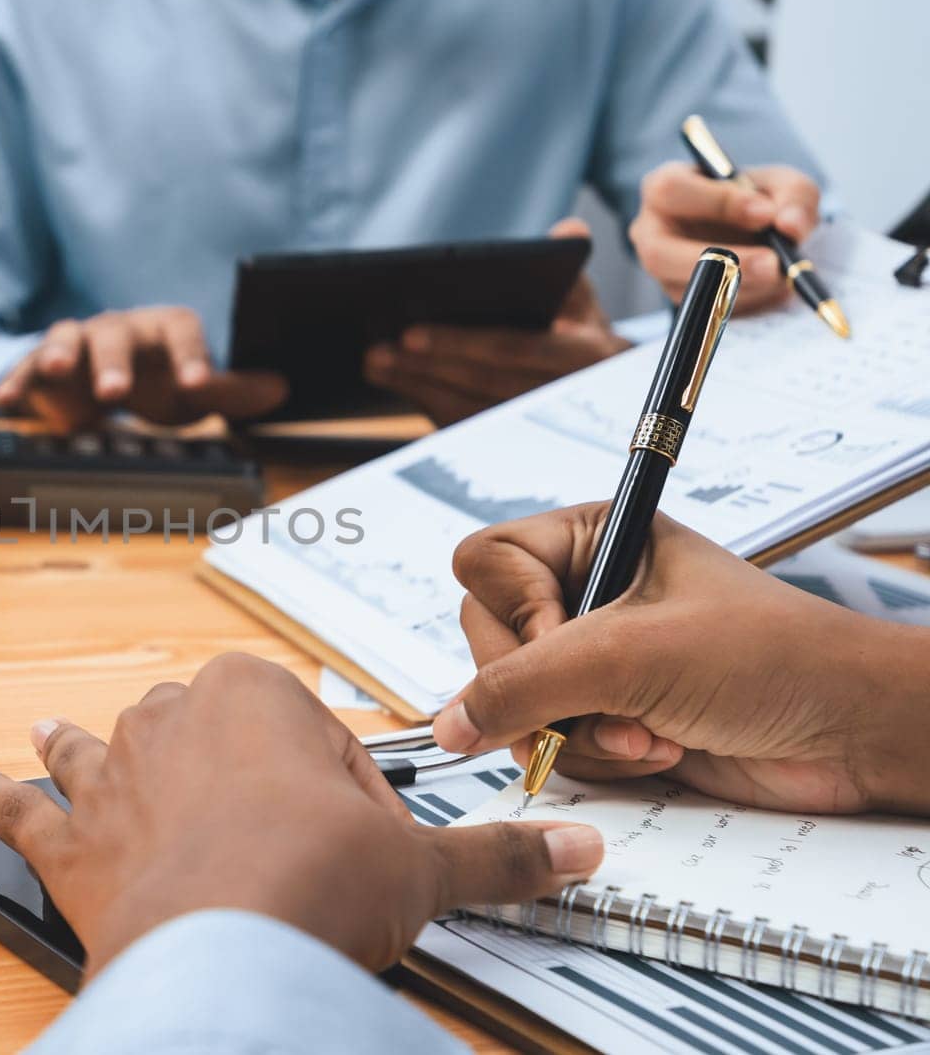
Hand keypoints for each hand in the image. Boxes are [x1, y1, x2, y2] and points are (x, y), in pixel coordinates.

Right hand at [0, 306, 287, 430]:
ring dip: (59, 353)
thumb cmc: (156, 382)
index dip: (190, 354)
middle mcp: (118, 329)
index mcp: (161, 330)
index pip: (181, 328)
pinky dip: (15, 383)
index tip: (197, 384)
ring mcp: (76, 343)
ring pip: (66, 338)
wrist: (103, 387)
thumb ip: (232, 391)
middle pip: (117, 335)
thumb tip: (280, 387)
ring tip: (55, 371)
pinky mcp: (41, 367)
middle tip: (115, 392)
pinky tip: (5, 401)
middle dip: (115, 361)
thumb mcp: (194, 391)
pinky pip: (26, 370)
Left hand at [0, 652, 602, 978]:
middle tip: (268, 837)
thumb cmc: (310, 886)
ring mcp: (112, 778)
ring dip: (77, 742)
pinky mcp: (68, 842)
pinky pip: (14, 810)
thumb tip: (574, 849)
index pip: (304, 731)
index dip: (335, 789)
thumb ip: (498, 853)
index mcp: (255, 695)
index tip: (352, 836)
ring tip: (58, 730)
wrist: (228, 956)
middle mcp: (171, 719)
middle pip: (202, 735)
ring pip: (93, 746)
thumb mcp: (420, 865)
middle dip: (228, 775)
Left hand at [363, 220, 625, 425]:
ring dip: (417, 387)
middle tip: (375, 351)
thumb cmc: (579, 329)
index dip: (459, 343)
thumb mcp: (582, 297)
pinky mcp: (510, 441)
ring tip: (374, 362)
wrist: (600, 388)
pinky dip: (426, 403)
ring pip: (468, 411)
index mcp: (586, 357)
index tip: (409, 333)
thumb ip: (567, 265)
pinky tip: (394, 381)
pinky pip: (463, 427)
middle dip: (425, 368)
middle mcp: (564, 398)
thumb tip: (567, 230)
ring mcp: (537, 427)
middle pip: (482, 384)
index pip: (513, 350)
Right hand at [433, 504, 929, 815]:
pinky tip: (659, 747)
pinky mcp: (608, 716)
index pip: (484, 564)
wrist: (850, 733)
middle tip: (608, 700)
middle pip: (489, 644)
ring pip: (516, 705)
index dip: (514, 612)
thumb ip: (522, 685)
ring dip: (582, 733)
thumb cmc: (771, 658)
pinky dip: (601, 759)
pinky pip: (553, 744)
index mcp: (591, 540)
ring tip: (652, 728)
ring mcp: (594, 659)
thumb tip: (449, 721)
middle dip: (551, 692)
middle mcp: (584, 594)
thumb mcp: (629, 655)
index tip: (563, 642)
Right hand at [630, 161, 820, 308]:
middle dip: (719, 262)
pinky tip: (773, 288)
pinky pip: (706, 311)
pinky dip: (747, 302)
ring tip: (780, 276)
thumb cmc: (758, 199)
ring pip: (685, 289)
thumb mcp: (783, 185)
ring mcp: (661, 272)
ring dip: (738, 288)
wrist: (758, 233)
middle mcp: (651, 232)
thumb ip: (793, 196)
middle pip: (659, 254)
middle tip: (772, 263)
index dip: (716, 202)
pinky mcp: (681, 301)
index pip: (671, 191)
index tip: (765, 213)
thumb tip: (790, 226)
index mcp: (665, 187)